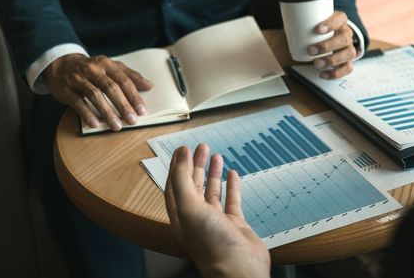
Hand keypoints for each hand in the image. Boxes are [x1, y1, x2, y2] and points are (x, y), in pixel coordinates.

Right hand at [46, 54, 152, 129]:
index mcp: (106, 64)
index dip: (133, 96)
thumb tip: (149, 85)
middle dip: (123, 105)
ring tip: (116, 125)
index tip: (142, 110)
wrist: (61, 64)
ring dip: (107, 112)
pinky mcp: (66, 89)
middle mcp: (93, 69)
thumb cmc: (92, 68)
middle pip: (111, 88)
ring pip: (95, 95)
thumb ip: (130, 75)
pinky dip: (87, 113)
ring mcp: (78, 79)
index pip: (123, 80)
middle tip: (132, 120)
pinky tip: (96, 124)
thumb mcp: (110, 67)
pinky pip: (78, 102)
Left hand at [165, 144, 269, 277]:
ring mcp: (216, 221)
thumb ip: (183, 181)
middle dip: (196, 165)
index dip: (178, 166)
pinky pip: (231, 201)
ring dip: (212, 173)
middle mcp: (196, 218)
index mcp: (181, 216)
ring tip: (216, 155)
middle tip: (201, 147)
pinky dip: (231, 186)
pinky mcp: (234, 224)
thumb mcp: (189, 207)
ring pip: (212, 191)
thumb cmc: (211, 245)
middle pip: (193, 185)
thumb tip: (181, 157)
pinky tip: (232, 175)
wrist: (239, 267)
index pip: (175, 185)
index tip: (183, 149)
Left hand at [307, 11, 356, 78]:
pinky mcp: (348, 61)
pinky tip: (323, 74)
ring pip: (348, 53)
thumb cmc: (319, 30)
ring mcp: (349, 47)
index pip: (340, 18)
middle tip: (311, 50)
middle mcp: (346, 33)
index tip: (318, 29)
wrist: (331, 37)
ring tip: (316, 64)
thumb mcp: (312, 22)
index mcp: (339, 21)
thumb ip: (302, 20)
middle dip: (327, 46)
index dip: (331, 24)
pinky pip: (347, 68)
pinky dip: (336, 73)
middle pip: (344, 38)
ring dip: (332, 60)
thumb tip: (285, 18)